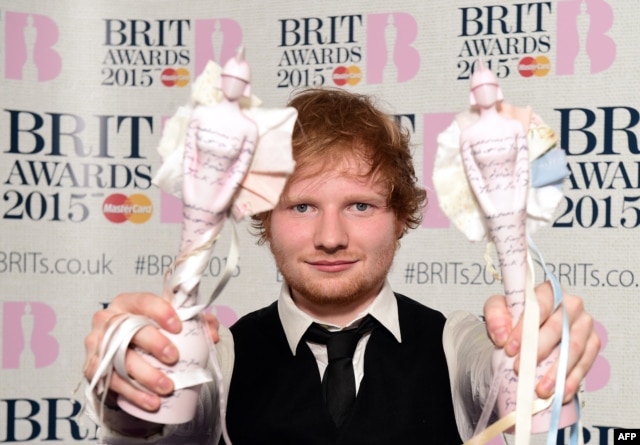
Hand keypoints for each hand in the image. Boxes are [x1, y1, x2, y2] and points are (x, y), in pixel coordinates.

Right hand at [83, 292, 220, 411]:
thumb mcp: (170, 323)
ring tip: (168, 387)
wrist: (125, 353)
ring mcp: (97, 344)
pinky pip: (112, 382)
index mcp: (127, 303)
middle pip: (129, 330)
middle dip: (154, 344)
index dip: (161, 312)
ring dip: (146, 376)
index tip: (179, 326)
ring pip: (119, 360)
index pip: (143, 301)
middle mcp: (107, 320)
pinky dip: (135, 394)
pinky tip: (152, 402)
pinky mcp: (93, 368)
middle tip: (174, 358)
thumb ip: (195, 322)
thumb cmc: (149, 332)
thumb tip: (211, 333)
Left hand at [483, 281, 600, 402]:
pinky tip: (559, 393)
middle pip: (558, 328)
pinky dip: (571, 380)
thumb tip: (502, 336)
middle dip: (537, 351)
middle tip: (520, 368)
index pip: (539, 306)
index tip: (509, 348)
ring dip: (556, 371)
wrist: (528, 330)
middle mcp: (571, 304)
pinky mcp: (592, 343)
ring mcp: (584, 324)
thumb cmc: (516, 316)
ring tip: (540, 388)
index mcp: (549, 291)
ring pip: (574, 349)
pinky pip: (585, 364)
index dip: (524, 328)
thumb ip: (496, 317)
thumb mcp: (498, 309)